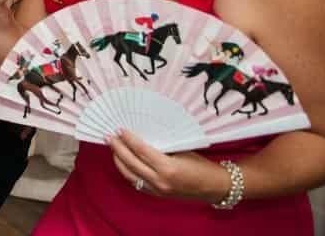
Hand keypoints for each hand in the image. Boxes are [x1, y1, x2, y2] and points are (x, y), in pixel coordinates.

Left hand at [109, 130, 230, 203]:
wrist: (215, 187)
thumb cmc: (202, 165)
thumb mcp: (182, 151)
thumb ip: (161, 146)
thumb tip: (141, 135)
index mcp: (168, 168)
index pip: (140, 151)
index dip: (128, 139)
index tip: (119, 129)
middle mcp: (160, 181)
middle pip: (130, 163)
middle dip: (117, 149)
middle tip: (109, 137)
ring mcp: (157, 190)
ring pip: (129, 175)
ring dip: (119, 161)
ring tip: (113, 148)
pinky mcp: (157, 195)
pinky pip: (136, 182)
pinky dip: (127, 171)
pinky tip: (123, 162)